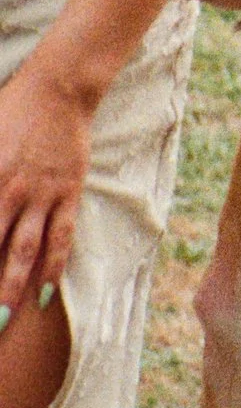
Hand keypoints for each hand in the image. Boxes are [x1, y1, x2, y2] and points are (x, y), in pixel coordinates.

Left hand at [0, 52, 92, 318]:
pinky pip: (61, 237)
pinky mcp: (68, 194)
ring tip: (4, 318)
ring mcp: (42, 196)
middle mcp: (11, 192)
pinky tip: (47, 294)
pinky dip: (54, 268)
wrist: (59, 89)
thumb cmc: (10, 109)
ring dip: (12, 287)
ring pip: (25, 251)